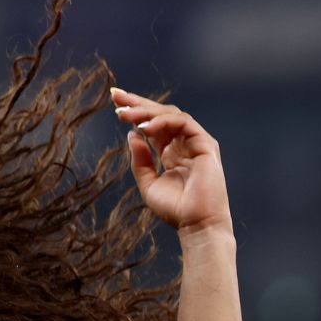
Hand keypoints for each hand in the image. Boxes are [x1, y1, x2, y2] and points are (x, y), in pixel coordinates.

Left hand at [112, 88, 232, 237]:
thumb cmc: (175, 209)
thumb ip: (140, 160)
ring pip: (171, 115)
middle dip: (137, 103)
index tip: (114, 102)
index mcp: (171, 152)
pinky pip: (183, 122)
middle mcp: (184, 143)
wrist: (196, 224)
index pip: (152, 125)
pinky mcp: (205, 144)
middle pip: (160, 114)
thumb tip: (131, 135)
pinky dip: (162, 121)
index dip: (135, 112)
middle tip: (115, 96)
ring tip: (124, 115)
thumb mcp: (148, 183)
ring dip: (146, 112)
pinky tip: (143, 128)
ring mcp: (196, 142)